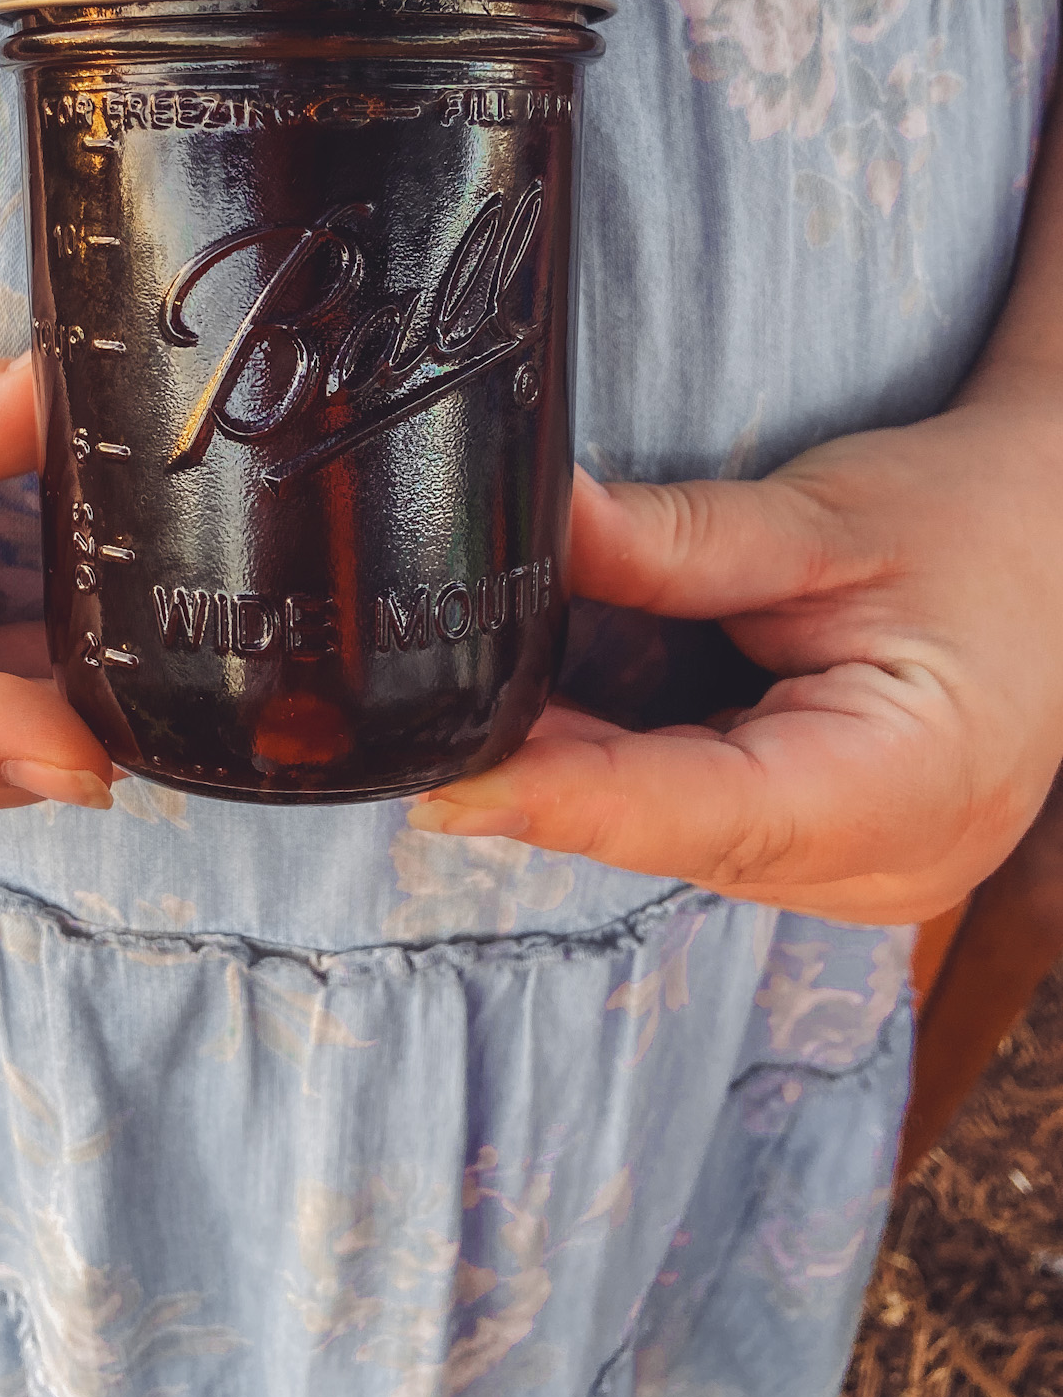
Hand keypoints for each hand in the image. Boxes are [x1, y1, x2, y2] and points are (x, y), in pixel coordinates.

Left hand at [408, 391, 1062, 922]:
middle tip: (423, 723)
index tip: (446, 786)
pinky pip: (708, 825)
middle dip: (547, 780)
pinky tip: (570, 718)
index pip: (698, 811)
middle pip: (674, 834)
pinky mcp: (839, 858)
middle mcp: (885, 867)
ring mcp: (866, 877)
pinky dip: (637, 774)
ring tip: (487, 701)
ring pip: (679, 837)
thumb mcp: (822, 518)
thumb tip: (536, 525)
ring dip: (585, 777)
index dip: (562, 802)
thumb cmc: (972, 523)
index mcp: (904, 790)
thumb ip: (673, 541)